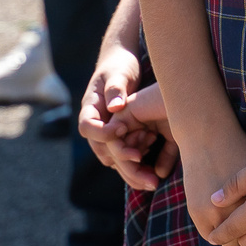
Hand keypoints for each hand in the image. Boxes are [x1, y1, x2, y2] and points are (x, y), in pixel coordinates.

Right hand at [79, 54, 175, 189]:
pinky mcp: (121, 139)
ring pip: (115, 159)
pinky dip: (139, 165)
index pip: (88, 127)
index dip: (103, 133)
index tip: (123, 131)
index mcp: (90, 108)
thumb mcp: (119, 74)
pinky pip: (126, 157)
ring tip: (153, 180)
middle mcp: (97, 125)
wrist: (122, 65)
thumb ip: (115, 89)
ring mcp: (108, 134)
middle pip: (103, 150)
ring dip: (132, 171)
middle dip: (124, 164)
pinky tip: (157, 170)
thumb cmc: (120, 65)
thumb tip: (115, 107)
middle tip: (145, 175)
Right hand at [182, 124, 245, 241]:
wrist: (208, 136)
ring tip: (237, 225)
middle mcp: (236, 211)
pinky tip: (222, 220)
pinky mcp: (198, 212)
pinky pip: (210, 235)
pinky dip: (216, 232)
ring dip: (234, 237)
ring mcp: (215, 213)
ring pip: (229, 242)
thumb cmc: (241, 148)